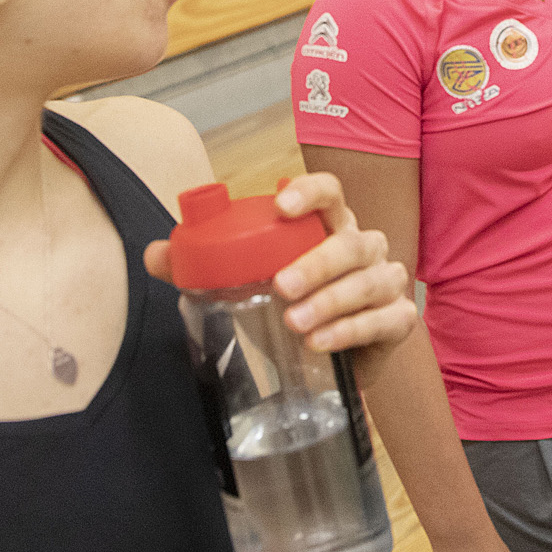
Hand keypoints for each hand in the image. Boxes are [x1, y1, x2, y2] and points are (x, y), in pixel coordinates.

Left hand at [144, 173, 414, 353]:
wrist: (333, 358)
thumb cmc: (292, 305)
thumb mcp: (246, 283)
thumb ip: (201, 267)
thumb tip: (154, 254)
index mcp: (328, 226)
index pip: (331, 192)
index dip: (310, 192)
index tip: (282, 207)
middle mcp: (363, 246)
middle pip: (352, 241)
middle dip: (318, 262)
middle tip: (281, 285)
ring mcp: (386, 282)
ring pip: (372, 280)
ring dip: (333, 300)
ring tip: (295, 323)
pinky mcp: (398, 321)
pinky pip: (386, 320)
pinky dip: (352, 331)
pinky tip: (320, 343)